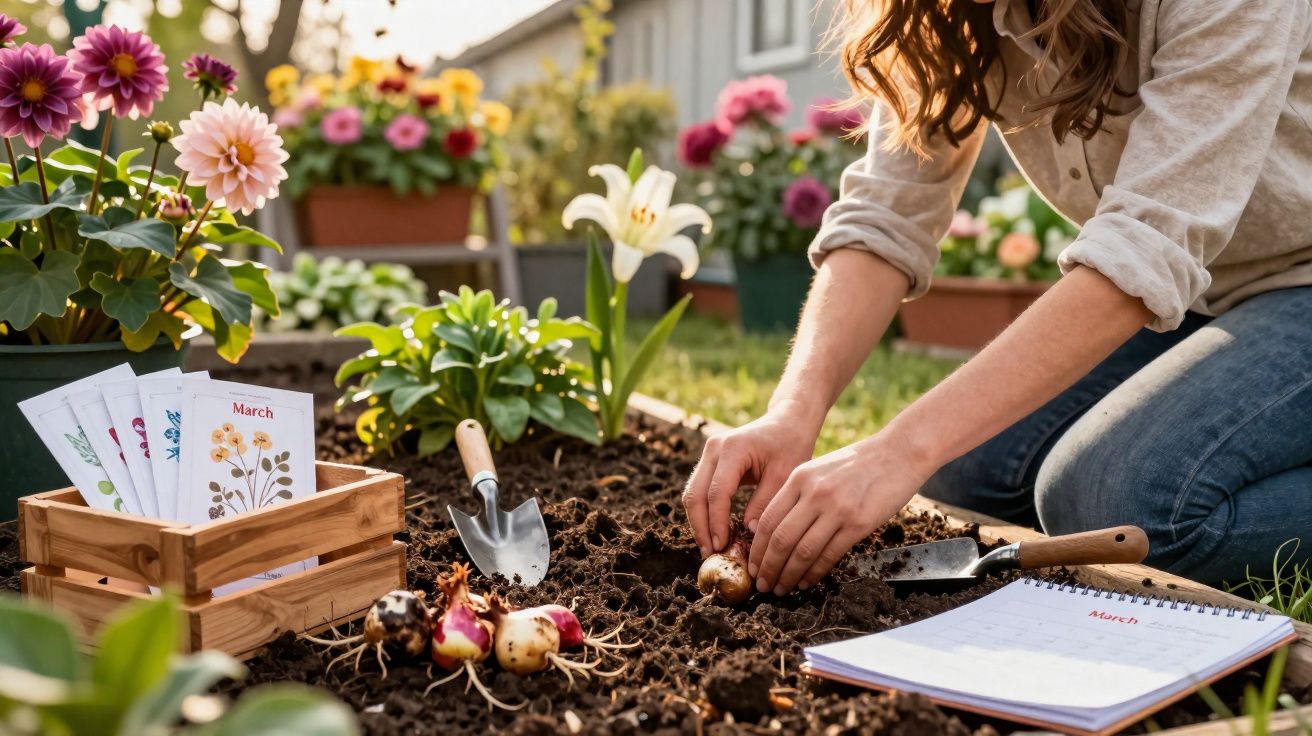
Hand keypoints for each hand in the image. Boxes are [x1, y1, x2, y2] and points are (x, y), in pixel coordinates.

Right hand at [682, 404, 820, 556]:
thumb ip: (765, 502)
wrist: (787, 421)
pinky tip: (712, 532)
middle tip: (710, 553)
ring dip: (698, 522)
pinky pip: (699, 489)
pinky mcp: (710, 460)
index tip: (722, 546)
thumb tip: (748, 532)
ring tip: (709, 547)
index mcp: (733, 448)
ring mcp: (709, 453)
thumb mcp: (785, 475)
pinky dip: (703, 512)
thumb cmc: (791, 445)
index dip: (717, 522)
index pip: (717, 492)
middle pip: (695, 493)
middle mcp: (714, 448)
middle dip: (700, 526)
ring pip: (692, 493)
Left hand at [749, 431, 934, 594]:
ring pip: (802, 551)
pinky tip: (806, 582)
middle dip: (768, 567)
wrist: (898, 453)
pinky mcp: (858, 523)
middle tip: (763, 585)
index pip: (767, 520)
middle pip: (780, 539)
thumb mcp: (819, 470)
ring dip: (788, 575)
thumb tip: (776, 531)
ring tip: (781, 589)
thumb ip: (798, 494)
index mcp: (799, 478)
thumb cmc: (858, 463)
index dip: (756, 549)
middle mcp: (814, 493)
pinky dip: (814, 573)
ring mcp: (836, 509)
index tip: (753, 565)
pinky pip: (829, 555)